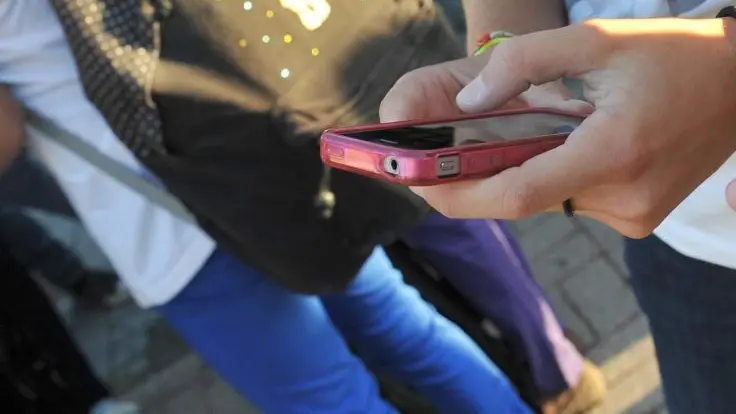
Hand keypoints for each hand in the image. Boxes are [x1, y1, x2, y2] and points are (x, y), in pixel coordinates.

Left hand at [381, 18, 735, 237]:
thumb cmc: (675, 54)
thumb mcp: (596, 40)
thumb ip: (524, 64)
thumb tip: (467, 102)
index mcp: (614, 151)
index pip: (517, 193)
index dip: (459, 193)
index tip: (416, 184)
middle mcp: (625, 196)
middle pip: (526, 199)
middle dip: (480, 180)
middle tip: (443, 156)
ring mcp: (635, 215)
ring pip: (549, 199)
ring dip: (522, 172)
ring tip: (508, 136)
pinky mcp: (639, 218)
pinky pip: (575, 199)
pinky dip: (554, 175)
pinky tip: (561, 143)